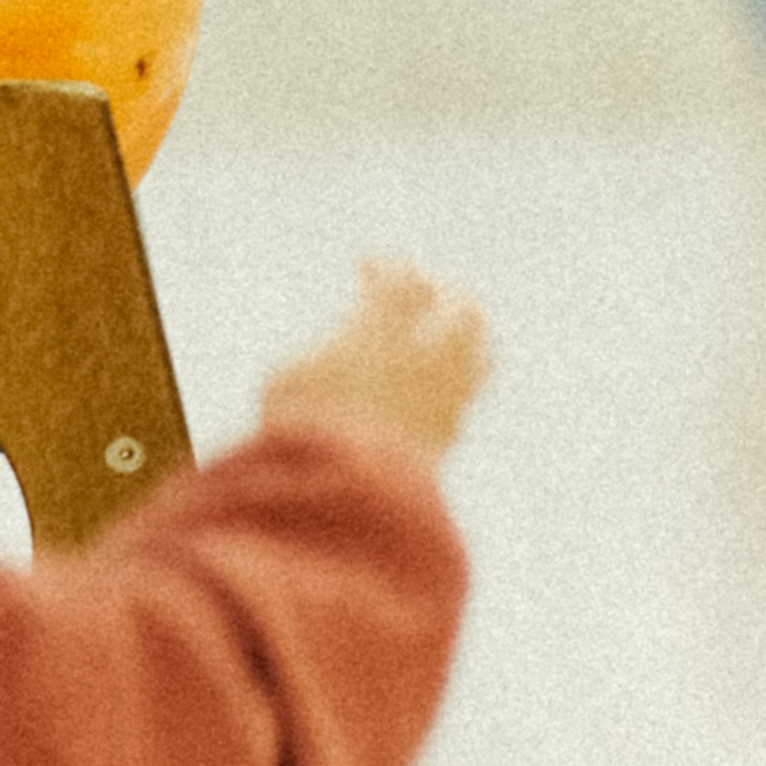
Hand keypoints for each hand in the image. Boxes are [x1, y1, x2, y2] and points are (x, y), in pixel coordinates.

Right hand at [260, 260, 491, 462]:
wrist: (346, 500)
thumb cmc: (302, 430)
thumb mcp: (287, 379)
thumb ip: (319, 356)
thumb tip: (337, 354)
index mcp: (386, 328)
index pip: (402, 280)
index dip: (385, 266)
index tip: (367, 266)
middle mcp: (430, 357)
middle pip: (463, 309)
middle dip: (443, 297)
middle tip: (421, 297)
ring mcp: (448, 400)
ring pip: (479, 354)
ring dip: (461, 339)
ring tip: (437, 340)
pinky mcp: (448, 441)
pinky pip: (463, 398)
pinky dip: (450, 383)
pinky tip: (422, 391)